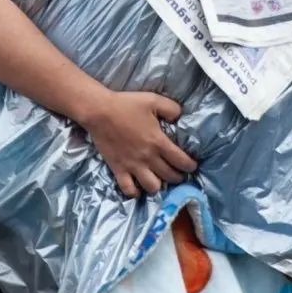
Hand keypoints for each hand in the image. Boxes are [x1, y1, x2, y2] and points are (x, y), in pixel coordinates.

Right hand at [77, 90, 196, 198]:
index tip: (192, 167)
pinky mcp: (118, 169)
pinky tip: (138, 188)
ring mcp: (133, 166)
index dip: (190, 166)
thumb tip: (180, 117)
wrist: (100, 112)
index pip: (181, 161)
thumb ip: (171, 109)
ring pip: (152, 187)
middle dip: (178, 177)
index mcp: (158, 142)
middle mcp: (148, 157)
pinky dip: (135, 192)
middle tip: (178, 173)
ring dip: (159, 185)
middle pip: (170, 176)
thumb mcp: (154, 100)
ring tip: (159, 180)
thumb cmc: (126, 105)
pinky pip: (128, 189)